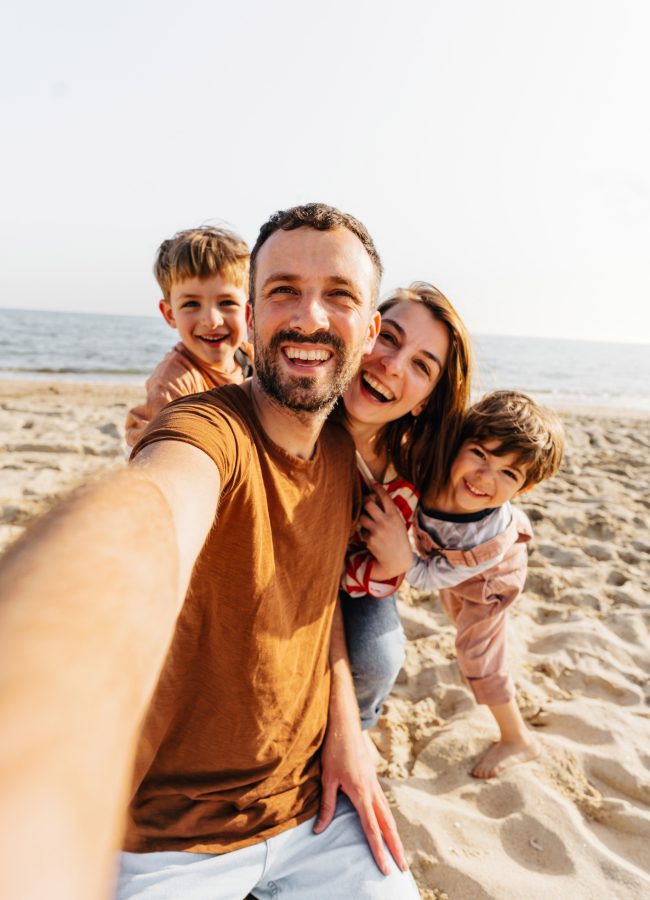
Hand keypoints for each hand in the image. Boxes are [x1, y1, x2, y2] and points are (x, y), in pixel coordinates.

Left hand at [314, 720, 407, 874]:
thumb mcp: (328, 778)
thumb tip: (319, 830)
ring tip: (399, 852)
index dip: (378, 849)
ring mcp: (375, 784)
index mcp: (362, 793)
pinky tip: (387, 825)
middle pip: (387, 824)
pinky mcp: (373, 779)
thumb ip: (327, 805)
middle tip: (403, 868)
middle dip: (395, 847)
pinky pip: (383, 804)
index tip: (385, 867)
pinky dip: (388, 819)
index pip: (372, 828)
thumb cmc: (334, 750)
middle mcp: (372, 790)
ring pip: (388, 814)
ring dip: (394, 834)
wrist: (345, 725)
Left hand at [359, 481, 412, 579]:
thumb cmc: (398, 539)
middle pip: (368, 503)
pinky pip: (361, 531)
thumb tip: (375, 498)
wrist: (397, 559)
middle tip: (366, 503)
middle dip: (365, 502)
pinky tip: (372, 538)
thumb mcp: (398, 523)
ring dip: (364, 518)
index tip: (372, 482)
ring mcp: (377, 530)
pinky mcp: (370, 539)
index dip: (377, 487)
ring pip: (362, 517)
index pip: (384, 497)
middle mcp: (386, 521)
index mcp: (395, 516)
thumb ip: (389, 512)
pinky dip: (364, 532)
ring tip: (370, 524)